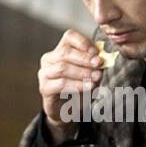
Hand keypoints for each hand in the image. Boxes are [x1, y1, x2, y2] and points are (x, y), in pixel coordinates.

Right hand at [38, 29, 103, 144]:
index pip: (69, 36)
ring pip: (62, 67)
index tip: (97, 52)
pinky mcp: (44, 87)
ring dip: (82, 72)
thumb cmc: (81, 88)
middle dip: (84, 58)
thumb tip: (101, 59)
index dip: (83, 42)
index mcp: (61, 49)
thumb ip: (96, 66)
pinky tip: (88, 87)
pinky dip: (76, 85)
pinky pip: (60, 83)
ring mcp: (44, 73)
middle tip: (99, 65)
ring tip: (96, 78)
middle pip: (65, 52)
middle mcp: (49, 58)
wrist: (69, 109)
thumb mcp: (92, 74)